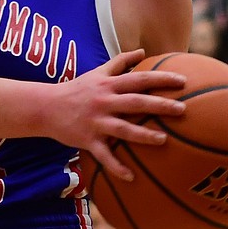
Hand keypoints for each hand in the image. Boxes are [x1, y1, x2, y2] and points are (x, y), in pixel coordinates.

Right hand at [53, 49, 185, 180]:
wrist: (44, 107)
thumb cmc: (75, 89)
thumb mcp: (96, 72)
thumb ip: (120, 62)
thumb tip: (143, 51)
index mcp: (108, 86)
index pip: (138, 79)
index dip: (160, 79)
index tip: (183, 81)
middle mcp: (103, 102)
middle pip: (135, 103)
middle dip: (159, 105)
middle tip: (182, 109)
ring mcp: (95, 122)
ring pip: (122, 129)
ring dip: (143, 135)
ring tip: (163, 140)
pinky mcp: (87, 139)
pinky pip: (103, 155)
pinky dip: (116, 166)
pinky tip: (131, 177)